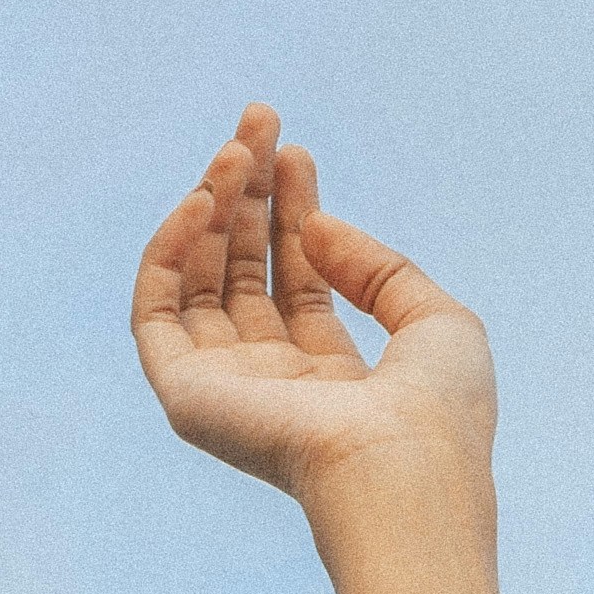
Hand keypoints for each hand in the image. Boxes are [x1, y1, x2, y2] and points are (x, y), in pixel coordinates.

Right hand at [130, 102, 495, 524]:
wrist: (404, 472)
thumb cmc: (439, 416)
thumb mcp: (436, 321)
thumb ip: (380, 267)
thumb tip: (316, 226)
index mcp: (337, 383)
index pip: (299, 281)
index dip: (294, 212)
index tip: (297, 153)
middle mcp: (277, 387)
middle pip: (245, 272)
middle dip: (249, 194)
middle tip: (261, 122)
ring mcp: (229, 392)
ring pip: (199, 280)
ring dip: (212, 204)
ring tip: (239, 147)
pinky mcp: (187, 396)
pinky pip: (155, 309)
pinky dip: (170, 248)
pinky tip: (204, 202)